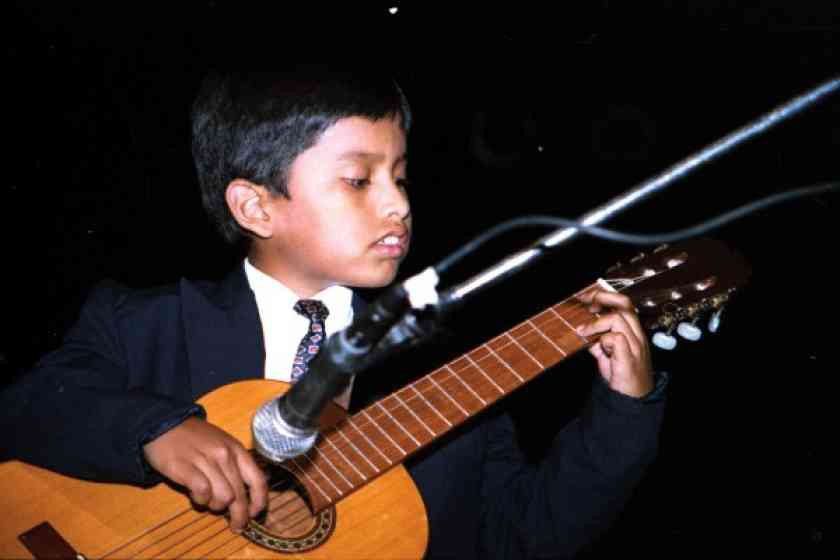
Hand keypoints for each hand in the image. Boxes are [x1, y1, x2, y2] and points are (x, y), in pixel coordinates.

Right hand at [143, 417, 267, 532]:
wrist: (164, 424)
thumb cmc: (195, 438)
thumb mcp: (222, 445)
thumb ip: (235, 465)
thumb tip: (246, 495)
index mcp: (237, 450)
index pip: (258, 480)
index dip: (259, 501)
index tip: (254, 514)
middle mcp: (225, 455)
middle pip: (240, 495)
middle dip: (239, 516)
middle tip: (236, 526)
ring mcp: (205, 460)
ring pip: (223, 497)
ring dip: (217, 506)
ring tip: (208, 501)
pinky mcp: (185, 467)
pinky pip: (202, 492)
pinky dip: (200, 499)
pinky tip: (196, 495)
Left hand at [576, 289, 653, 397]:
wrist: (634, 400)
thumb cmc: (622, 377)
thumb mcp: (607, 355)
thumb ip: (598, 343)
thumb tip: (583, 332)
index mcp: (633, 332)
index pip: (623, 304)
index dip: (605, 296)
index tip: (587, 296)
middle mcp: (637, 336)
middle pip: (625, 304)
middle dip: (603, 297)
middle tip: (586, 302)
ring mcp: (635, 346)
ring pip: (619, 319)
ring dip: (597, 322)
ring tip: (583, 331)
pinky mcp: (629, 358)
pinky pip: (616, 338)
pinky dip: (603, 339)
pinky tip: (596, 347)